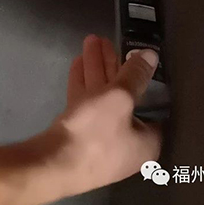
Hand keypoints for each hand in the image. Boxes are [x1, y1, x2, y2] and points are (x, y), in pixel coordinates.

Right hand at [47, 35, 161, 195]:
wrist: (52, 164)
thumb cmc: (96, 134)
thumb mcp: (120, 98)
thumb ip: (136, 75)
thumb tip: (152, 56)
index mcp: (146, 141)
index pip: (151, 103)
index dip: (142, 76)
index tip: (135, 54)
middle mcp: (126, 144)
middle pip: (123, 97)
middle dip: (113, 66)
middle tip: (105, 40)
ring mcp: (100, 142)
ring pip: (101, 99)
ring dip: (96, 70)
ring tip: (89, 41)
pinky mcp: (78, 139)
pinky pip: (85, 106)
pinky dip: (83, 85)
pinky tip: (77, 63)